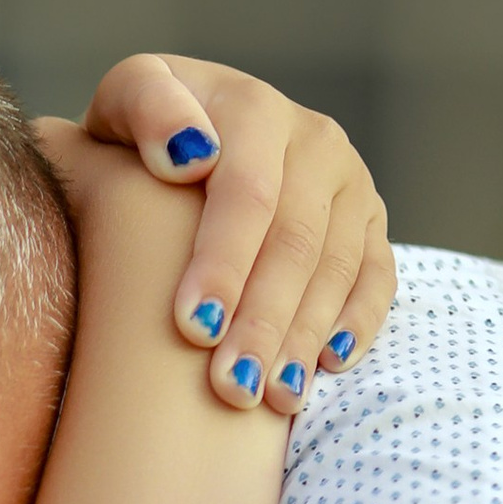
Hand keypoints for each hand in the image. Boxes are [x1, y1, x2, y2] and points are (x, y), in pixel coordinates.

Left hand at [78, 54, 395, 415]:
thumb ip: (145, 108)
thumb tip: (188, 154)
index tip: (192, 328)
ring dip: (304, 337)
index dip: (223, 262)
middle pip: (295, 241)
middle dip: (262, 320)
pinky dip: (358, 323)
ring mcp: (348, 181)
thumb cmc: (139, 138)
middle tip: (232, 389)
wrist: (186, 142)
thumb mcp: (125, 102)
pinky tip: (328, 368)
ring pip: (336, 267)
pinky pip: (377, 275)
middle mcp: (312, 138)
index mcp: (253, 109)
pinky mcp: (369, 221)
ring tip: (271, 400)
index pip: (247, 193)